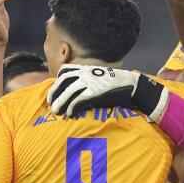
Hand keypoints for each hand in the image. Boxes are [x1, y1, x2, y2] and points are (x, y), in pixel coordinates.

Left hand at [47, 65, 167, 119]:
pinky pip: (79, 100)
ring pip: (69, 91)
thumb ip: (88, 80)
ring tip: (56, 111)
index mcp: (86, 68)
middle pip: (63, 81)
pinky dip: (72, 107)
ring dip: (61, 102)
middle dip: (55, 92)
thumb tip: (76, 91)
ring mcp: (90, 82)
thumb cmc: (116, 84)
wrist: (131, 85)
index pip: (65, 70)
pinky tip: (70, 114)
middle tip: (51, 103)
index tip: (54, 91)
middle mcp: (86, 73)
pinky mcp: (95, 92)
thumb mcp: (99, 77)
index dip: (57, 81)